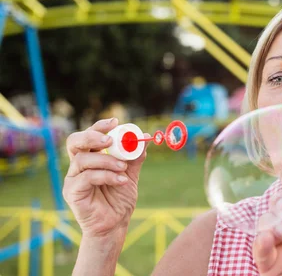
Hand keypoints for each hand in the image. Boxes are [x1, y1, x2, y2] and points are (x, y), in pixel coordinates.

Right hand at [63, 118, 148, 237]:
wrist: (115, 225)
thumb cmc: (119, 200)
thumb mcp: (130, 174)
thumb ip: (135, 157)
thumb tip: (144, 137)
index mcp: (91, 158)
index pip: (88, 136)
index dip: (99, 126)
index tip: (115, 122)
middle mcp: (78, 166)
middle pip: (75, 141)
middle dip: (93, 136)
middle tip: (110, 140)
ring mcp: (73, 179)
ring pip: (82, 159)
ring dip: (106, 160)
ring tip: (123, 168)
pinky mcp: (72, 192)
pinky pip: (86, 178)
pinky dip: (106, 175)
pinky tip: (120, 180)